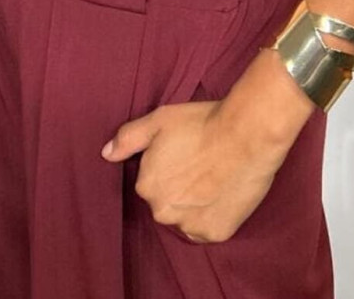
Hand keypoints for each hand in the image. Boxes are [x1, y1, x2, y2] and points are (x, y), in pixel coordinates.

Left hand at [100, 97, 282, 243]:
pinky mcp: (215, 234)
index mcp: (146, 185)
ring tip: (215, 178)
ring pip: (186, 217)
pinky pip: (208, 228)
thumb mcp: (159, 120)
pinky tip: (223, 194)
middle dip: (180, 188)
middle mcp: (162, 211)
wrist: (247, 135)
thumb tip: (106, 154)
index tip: (186, 153)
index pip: (152, 182)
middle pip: (167, 202)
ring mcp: (189, 226)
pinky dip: (214, 216)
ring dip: (196, 204)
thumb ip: (128, 138)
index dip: (170, 166)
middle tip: (201, 165)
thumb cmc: (202, 123)